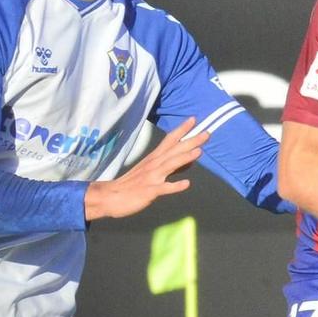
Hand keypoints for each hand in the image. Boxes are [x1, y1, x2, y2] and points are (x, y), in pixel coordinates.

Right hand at [83, 118, 208, 220]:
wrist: (110, 197)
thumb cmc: (132, 184)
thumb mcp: (152, 172)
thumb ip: (171, 166)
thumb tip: (189, 160)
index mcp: (154, 159)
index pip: (169, 140)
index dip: (181, 130)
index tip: (194, 119)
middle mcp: (154, 165)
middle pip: (174, 150)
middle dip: (191, 141)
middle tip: (207, 132)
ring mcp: (151, 178)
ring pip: (170, 165)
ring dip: (184, 158)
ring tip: (199, 151)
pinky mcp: (149, 191)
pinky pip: (163, 188)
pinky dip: (175, 185)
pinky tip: (186, 184)